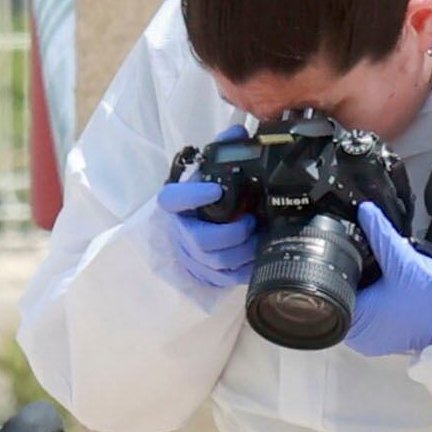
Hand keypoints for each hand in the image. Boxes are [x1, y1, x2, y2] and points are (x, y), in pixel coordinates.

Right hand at [153, 174, 255, 291]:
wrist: (197, 221)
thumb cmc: (207, 198)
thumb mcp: (207, 178)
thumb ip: (218, 171)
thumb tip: (244, 154)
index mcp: (174, 204)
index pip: (172, 199)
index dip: (193, 197)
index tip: (215, 191)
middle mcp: (179, 232)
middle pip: (201, 240)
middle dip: (234, 233)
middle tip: (251, 220)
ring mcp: (190, 256)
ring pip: (217, 262)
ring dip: (245, 251)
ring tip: (259, 236)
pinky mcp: (205, 274)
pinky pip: (227, 278)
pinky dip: (247, 268)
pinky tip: (259, 255)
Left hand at [337, 201, 431, 359]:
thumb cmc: (430, 295)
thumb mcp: (403, 259)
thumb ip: (380, 233)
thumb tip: (365, 211)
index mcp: (356, 322)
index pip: (329, 292)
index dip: (333, 270)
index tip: (340, 253)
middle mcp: (358, 338)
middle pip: (338, 300)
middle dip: (347, 279)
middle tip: (355, 256)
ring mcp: (370, 341)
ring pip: (352, 308)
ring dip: (358, 290)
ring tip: (368, 269)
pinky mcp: (382, 340)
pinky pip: (367, 317)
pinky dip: (369, 301)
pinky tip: (378, 285)